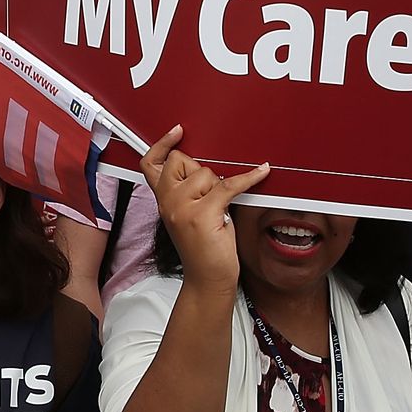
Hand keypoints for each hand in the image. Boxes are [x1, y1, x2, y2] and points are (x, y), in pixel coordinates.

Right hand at [140, 125, 267, 294]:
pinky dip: (249, 178)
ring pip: (206, 173)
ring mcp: (183, 208)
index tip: (176, 131)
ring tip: (219, 211)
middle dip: (199, 170)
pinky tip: (261, 172)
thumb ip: (187, 190)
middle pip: (181, 161)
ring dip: (218, 187)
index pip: (151, 164)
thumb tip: (204, 167)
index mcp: (162, 200)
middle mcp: (168, 202)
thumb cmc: (203, 248)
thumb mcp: (188, 214)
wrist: (208, 280)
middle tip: (209, 195)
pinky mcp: (203, 214)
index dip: (161, 144)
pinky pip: (229, 185)